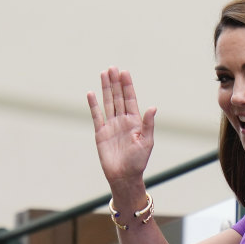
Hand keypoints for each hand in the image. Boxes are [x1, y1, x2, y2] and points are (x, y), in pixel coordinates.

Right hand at [86, 67, 155, 187]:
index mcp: (135, 122)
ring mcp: (111, 126)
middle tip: (112, 67)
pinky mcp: (100, 133)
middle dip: (116, 83)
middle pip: (118, 97)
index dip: (127, 86)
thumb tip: (153, 107)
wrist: (124, 176)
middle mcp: (122, 121)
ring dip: (106, 89)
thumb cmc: (138, 161)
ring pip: (108, 103)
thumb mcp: (147, 142)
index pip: (130, 99)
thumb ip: (148, 124)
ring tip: (104, 74)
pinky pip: (96, 116)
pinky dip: (93, 105)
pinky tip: (91, 93)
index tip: (124, 72)